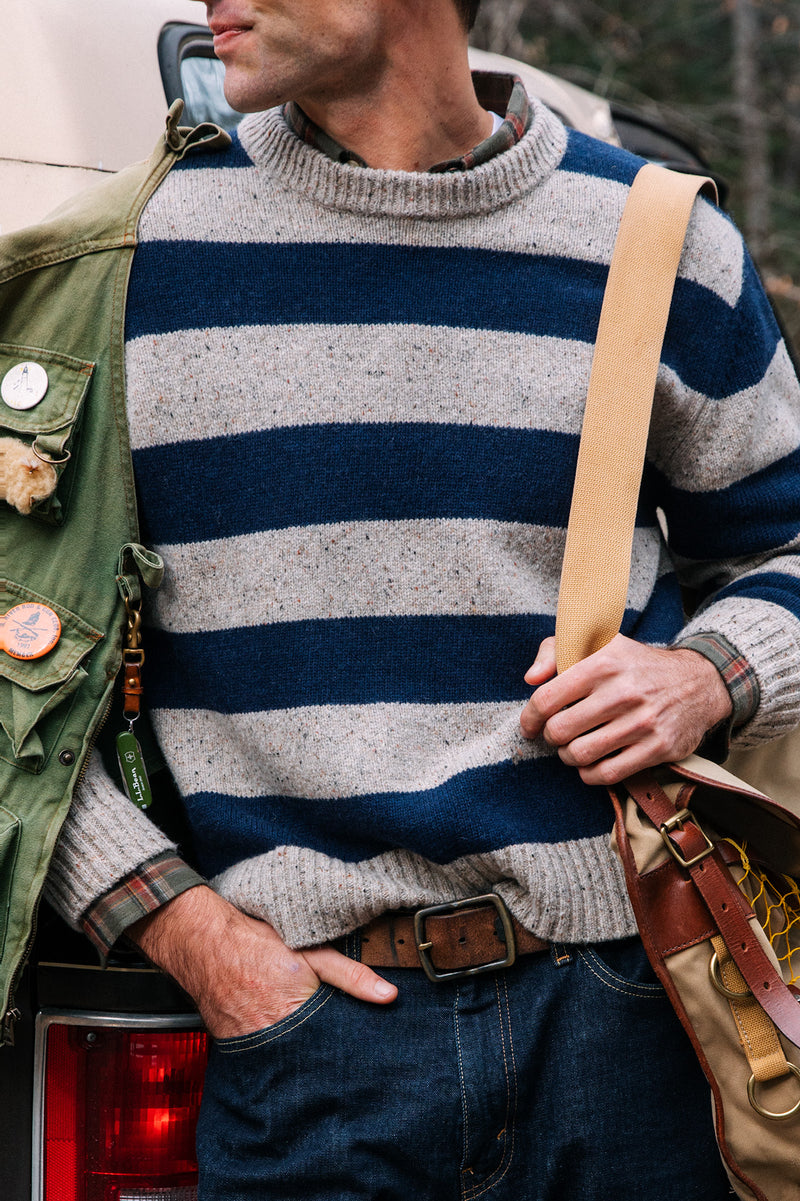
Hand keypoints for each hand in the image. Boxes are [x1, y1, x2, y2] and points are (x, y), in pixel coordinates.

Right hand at [128, 885, 396, 1038]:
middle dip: (323, 1053)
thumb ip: (351, 976)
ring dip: (298, 1053)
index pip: (333, 1044)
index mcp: (297, 1012)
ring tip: (304, 1037)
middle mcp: (272, 1036)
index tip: (360, 1046)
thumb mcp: (312, 952)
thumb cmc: (258, 942)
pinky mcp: (233, 1046)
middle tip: (333, 1043)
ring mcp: (250, 1044)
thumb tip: (389, 996)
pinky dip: (273, 1049)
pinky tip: (278, 1034)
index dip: (346, 1044)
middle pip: (310, 1056)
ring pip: (285, 1059)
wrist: (204, 942)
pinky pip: (261, 1055)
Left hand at [519, 634, 732, 785]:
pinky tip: (591, 763)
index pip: (547, 699)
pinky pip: (608, 773)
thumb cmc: (633, 664)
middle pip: (560, 731)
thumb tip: (530, 678)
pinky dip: (590, 774)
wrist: (696, 682)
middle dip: (551, 737)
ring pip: (580, 755)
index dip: (530, 717)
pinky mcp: (659, 747)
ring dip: (568, 756)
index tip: (530, 725)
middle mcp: (623, 691)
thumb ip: (555, 651)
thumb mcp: (597, 642)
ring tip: (572, 747)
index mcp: (603, 661)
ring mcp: (643, 721)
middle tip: (556, 734)